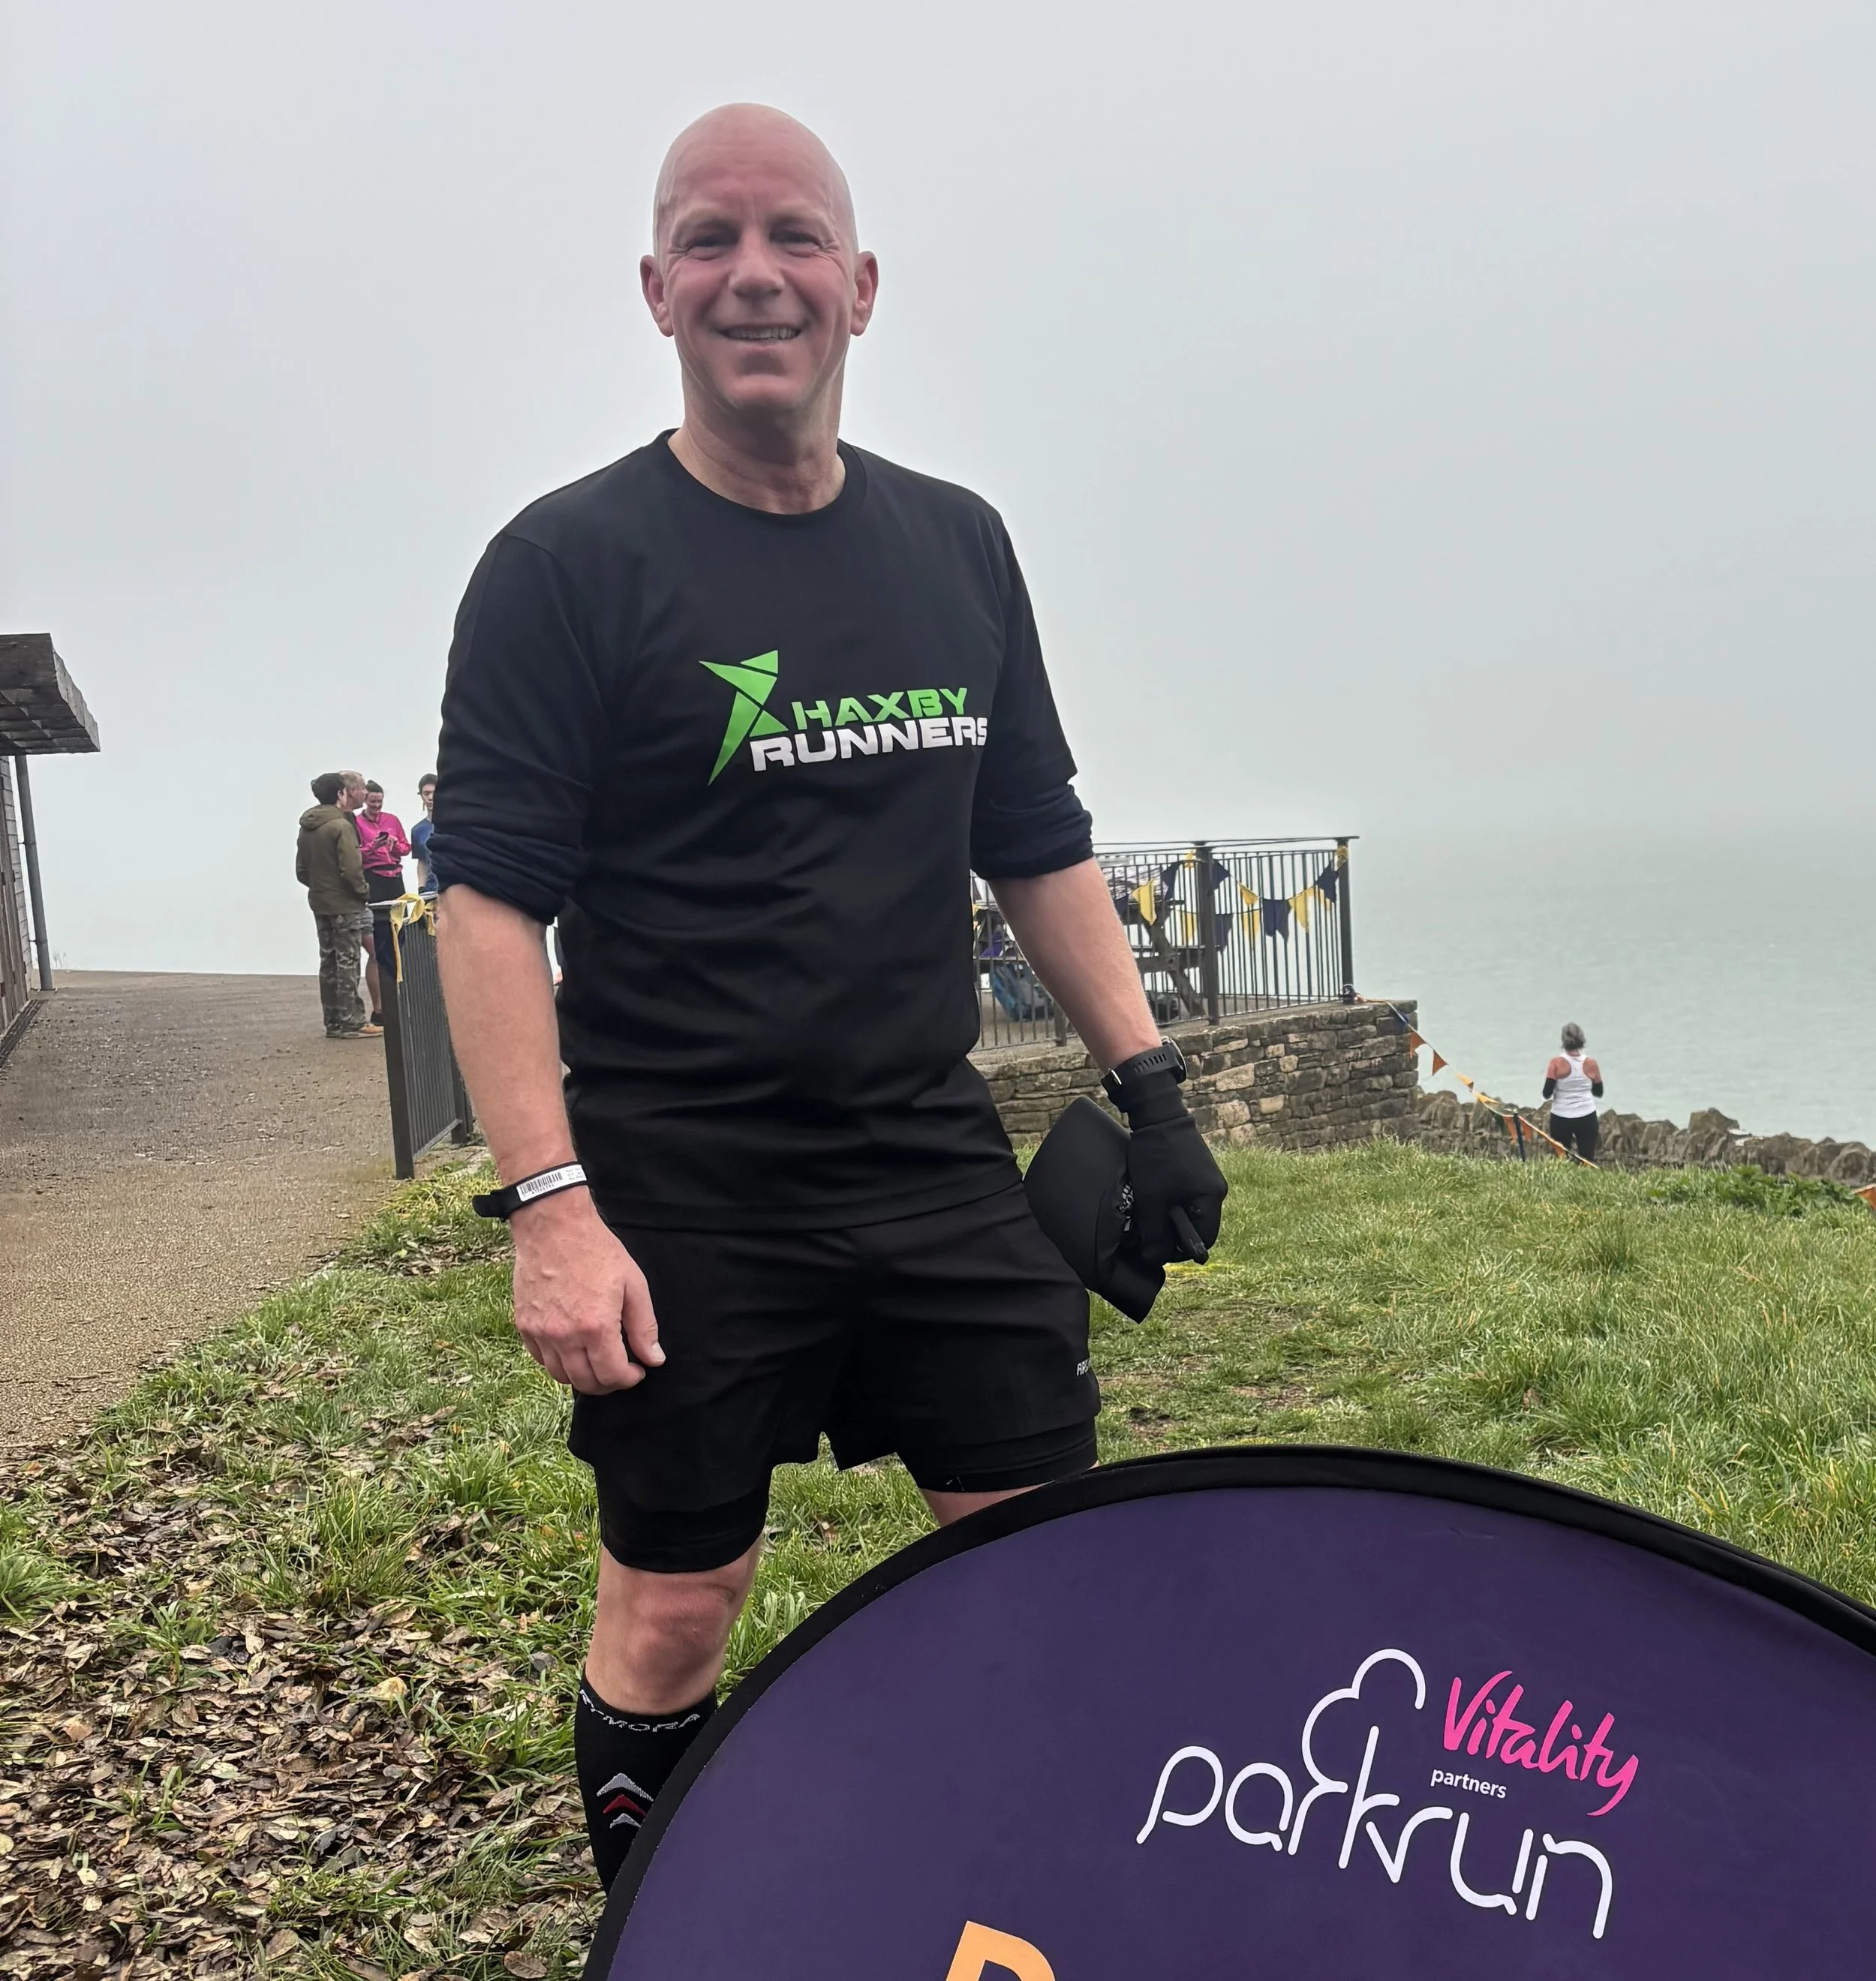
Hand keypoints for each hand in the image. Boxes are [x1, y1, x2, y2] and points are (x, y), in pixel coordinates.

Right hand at [509, 1189, 663, 1393]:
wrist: (553, 1226)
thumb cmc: (597, 1250)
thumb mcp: (633, 1284)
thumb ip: (644, 1327)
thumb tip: (654, 1359)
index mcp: (596, 1326)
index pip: (612, 1375)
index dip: (629, 1379)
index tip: (637, 1370)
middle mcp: (564, 1336)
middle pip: (586, 1382)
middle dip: (607, 1383)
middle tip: (619, 1369)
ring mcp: (540, 1332)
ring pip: (561, 1375)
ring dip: (582, 1375)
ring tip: (597, 1360)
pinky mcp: (523, 1325)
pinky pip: (541, 1359)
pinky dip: (558, 1362)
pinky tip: (573, 1348)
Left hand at [1123, 1105, 1227, 1264]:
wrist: (1158, 1114)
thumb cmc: (1156, 1158)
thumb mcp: (1152, 1200)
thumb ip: (1155, 1233)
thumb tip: (1155, 1259)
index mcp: (1212, 1198)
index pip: (1205, 1240)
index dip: (1181, 1249)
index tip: (1157, 1245)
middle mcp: (1217, 1189)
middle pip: (1199, 1225)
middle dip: (1175, 1232)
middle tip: (1150, 1228)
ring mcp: (1208, 1177)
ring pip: (1192, 1210)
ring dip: (1171, 1215)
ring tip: (1150, 1210)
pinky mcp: (1198, 1168)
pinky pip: (1188, 1194)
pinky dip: (1172, 1200)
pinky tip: (1154, 1195)